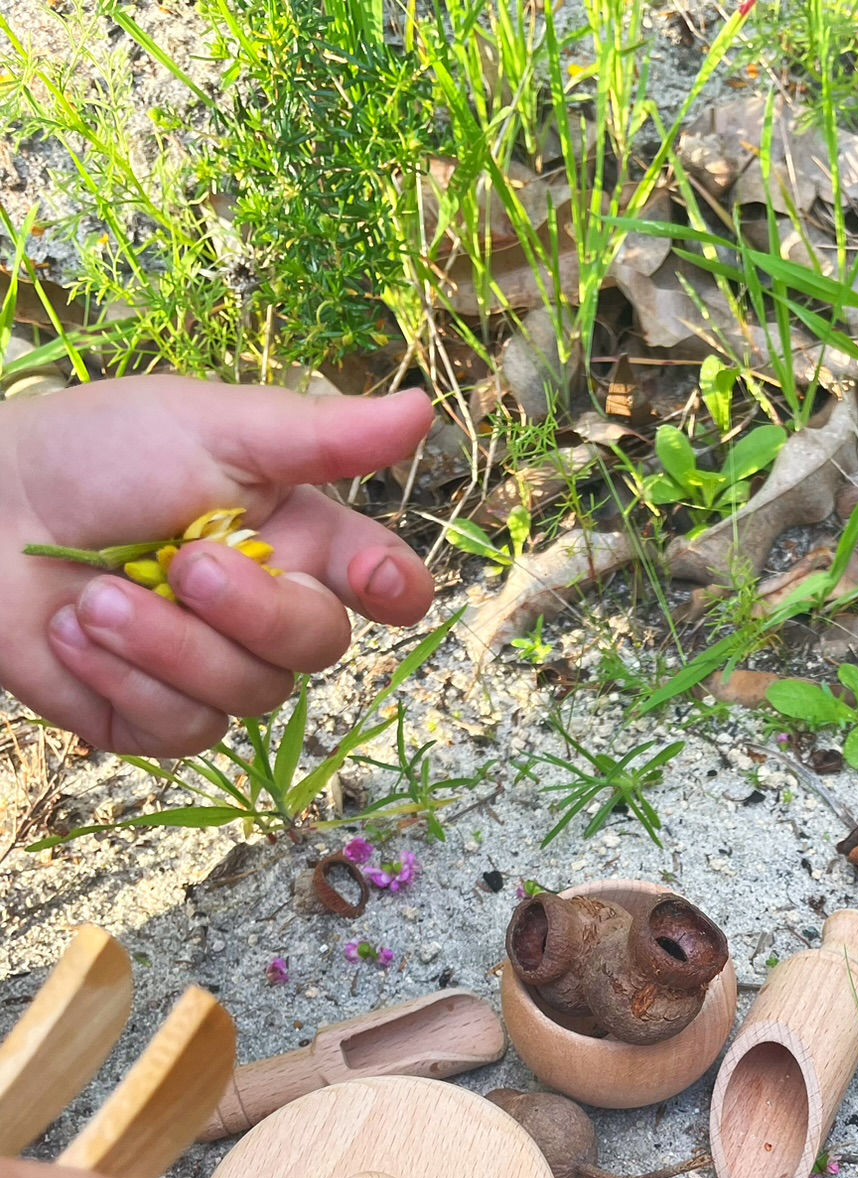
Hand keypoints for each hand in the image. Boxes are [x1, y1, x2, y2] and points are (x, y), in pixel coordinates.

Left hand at [0, 376, 436, 755]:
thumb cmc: (92, 453)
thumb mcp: (209, 426)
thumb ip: (318, 435)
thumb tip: (422, 408)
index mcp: (297, 541)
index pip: (381, 583)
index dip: (392, 589)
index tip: (373, 582)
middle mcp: (267, 614)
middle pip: (316, 648)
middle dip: (247, 610)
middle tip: (180, 563)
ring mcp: (216, 674)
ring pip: (247, 696)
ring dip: (163, 643)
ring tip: (95, 595)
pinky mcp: (159, 720)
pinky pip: (183, 730)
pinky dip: (123, 680)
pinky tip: (76, 634)